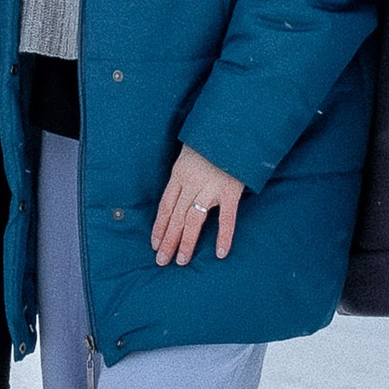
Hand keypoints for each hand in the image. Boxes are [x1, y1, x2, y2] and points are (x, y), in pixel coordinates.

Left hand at [151, 147, 245, 265]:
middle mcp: (191, 183)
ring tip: (181, 261)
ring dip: (186, 242)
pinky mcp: (230, 191)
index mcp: (179, 173)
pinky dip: (224, 236)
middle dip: (168, 240)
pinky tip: (220, 253)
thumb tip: (181, 192)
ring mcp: (210, 187)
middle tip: (162, 261)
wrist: (233, 127)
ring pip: (193, 220)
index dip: (159, 226)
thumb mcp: (190, 152)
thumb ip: (186, 172)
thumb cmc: (211, 139)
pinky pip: (227, 218)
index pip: (165, 206)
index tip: (155, 244)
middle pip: (176, 217)